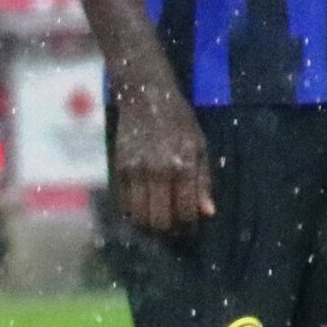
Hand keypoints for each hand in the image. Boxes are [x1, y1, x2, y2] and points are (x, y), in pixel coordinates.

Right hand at [114, 83, 214, 232]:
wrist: (146, 96)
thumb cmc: (179, 121)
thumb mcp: (199, 145)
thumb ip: (203, 180)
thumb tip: (207, 213)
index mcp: (182, 165)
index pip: (185, 212)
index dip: (190, 226)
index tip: (191, 227)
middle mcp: (157, 171)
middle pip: (160, 220)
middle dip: (169, 230)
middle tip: (174, 228)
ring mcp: (135, 171)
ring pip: (139, 217)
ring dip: (149, 226)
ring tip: (159, 219)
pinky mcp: (118, 168)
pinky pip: (124, 204)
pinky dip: (133, 213)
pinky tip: (143, 208)